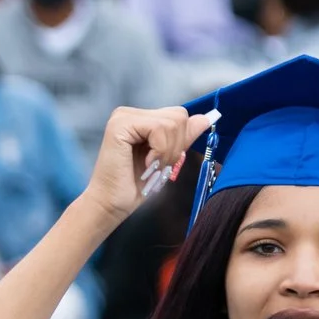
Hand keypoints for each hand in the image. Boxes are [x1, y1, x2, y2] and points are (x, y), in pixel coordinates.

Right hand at [80, 106, 215, 225]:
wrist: (112, 205)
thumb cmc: (135, 186)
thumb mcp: (167, 158)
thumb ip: (184, 137)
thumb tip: (207, 118)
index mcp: (140, 118)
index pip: (178, 115)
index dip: (181, 140)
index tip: (164, 162)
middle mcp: (129, 113)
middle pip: (179, 116)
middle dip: (176, 146)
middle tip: (158, 166)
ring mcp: (123, 117)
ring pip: (172, 122)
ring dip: (168, 151)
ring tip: (152, 166)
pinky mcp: (120, 125)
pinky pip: (159, 128)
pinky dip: (160, 150)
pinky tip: (146, 163)